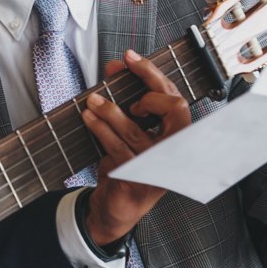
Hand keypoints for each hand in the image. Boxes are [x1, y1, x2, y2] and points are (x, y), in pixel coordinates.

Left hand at [80, 50, 190, 244]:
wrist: (117, 209)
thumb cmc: (127, 164)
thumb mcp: (129, 129)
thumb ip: (126, 98)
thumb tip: (116, 66)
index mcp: (178, 137)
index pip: (177, 98)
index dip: (154, 75)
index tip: (131, 58)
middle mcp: (175, 152)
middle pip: (174, 109)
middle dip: (148, 84)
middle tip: (121, 76)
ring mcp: (157, 168)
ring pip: (137, 131)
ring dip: (110, 111)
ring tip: (92, 100)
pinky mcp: (137, 180)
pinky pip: (118, 149)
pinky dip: (101, 130)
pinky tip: (88, 119)